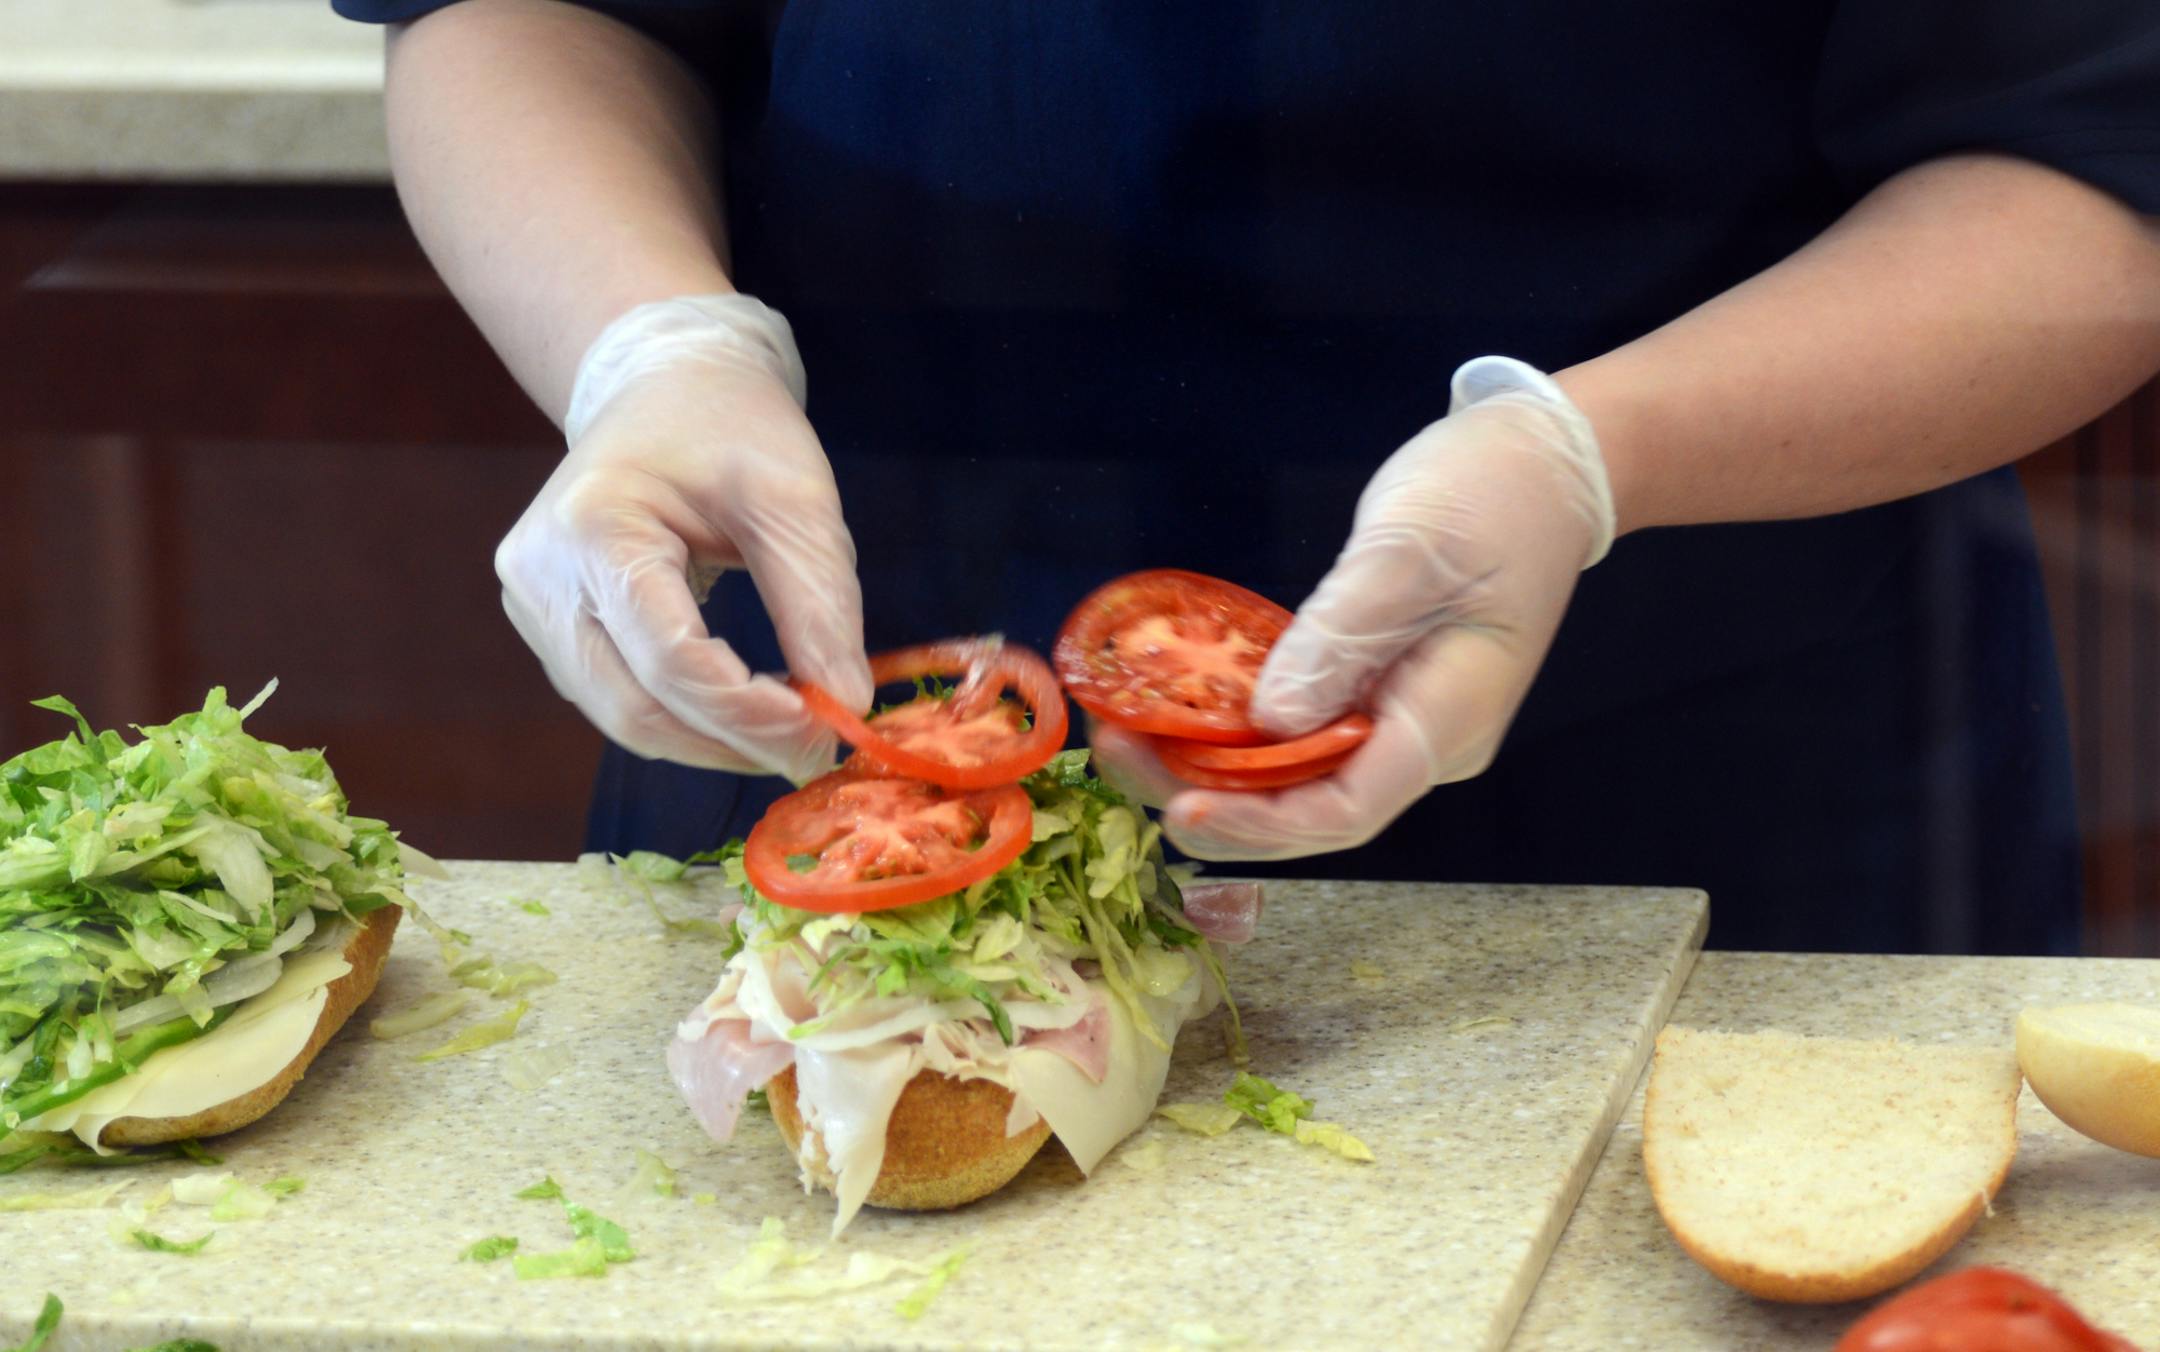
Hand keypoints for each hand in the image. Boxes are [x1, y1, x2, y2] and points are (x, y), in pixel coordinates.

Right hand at [495, 295, 871, 780]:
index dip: (747, 711)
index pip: (669, 656)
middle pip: (635, 706)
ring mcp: (533, 606)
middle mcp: (541, 576)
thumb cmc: (730, 427)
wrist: (664, 386)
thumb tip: (846, 707)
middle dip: (732, 743)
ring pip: (622, 717)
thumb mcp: (794, 499)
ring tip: (788, 731)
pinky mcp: (548, 627)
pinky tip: (741, 707)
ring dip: (710, 741)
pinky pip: (616, 698)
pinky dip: (683, 718)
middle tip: (815, 751)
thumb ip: (818, 604)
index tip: (825, 728)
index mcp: (593, 526)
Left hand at [1092, 357, 1615, 858]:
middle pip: (1310, 805)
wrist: (1548, 461)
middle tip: (1117, 753)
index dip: (1260, 822)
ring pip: (1297, 774)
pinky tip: (1173, 707)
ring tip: (1124, 734)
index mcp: (1447, 723)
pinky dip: (1235, 728)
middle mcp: (1423, 741)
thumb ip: (1338, 638)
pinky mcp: (1376, 688)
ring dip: (1211, 765)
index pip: (1347, 807)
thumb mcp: (1408, 554)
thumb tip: (1270, 721)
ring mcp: (1400, 717)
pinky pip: (1300, 730)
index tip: (1181, 804)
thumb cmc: (1493, 496)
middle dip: (1211, 795)